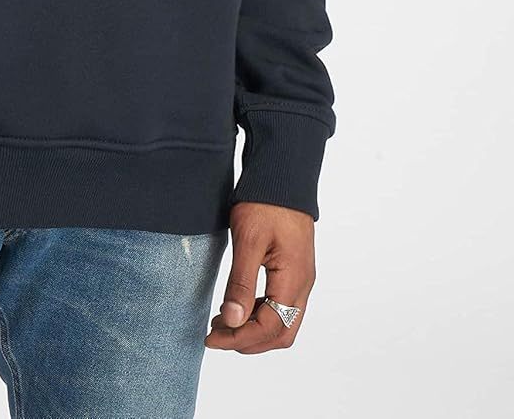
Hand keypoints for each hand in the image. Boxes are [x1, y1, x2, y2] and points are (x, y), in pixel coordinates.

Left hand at [204, 202, 315, 354]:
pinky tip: (238, 305)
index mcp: (293, 279)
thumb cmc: (266, 202)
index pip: (268, 327)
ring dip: (254, 329)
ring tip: (222, 322)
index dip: (239, 338)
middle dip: (248, 341)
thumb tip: (232, 320)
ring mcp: (301, 277)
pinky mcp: (295, 269)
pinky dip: (260, 314)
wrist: (283, 174)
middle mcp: (302, 284)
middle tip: (215, 335)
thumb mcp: (248, 240)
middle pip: (281, 333)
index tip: (210, 338)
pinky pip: (281, 305)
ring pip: (283, 322)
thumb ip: (241, 282)